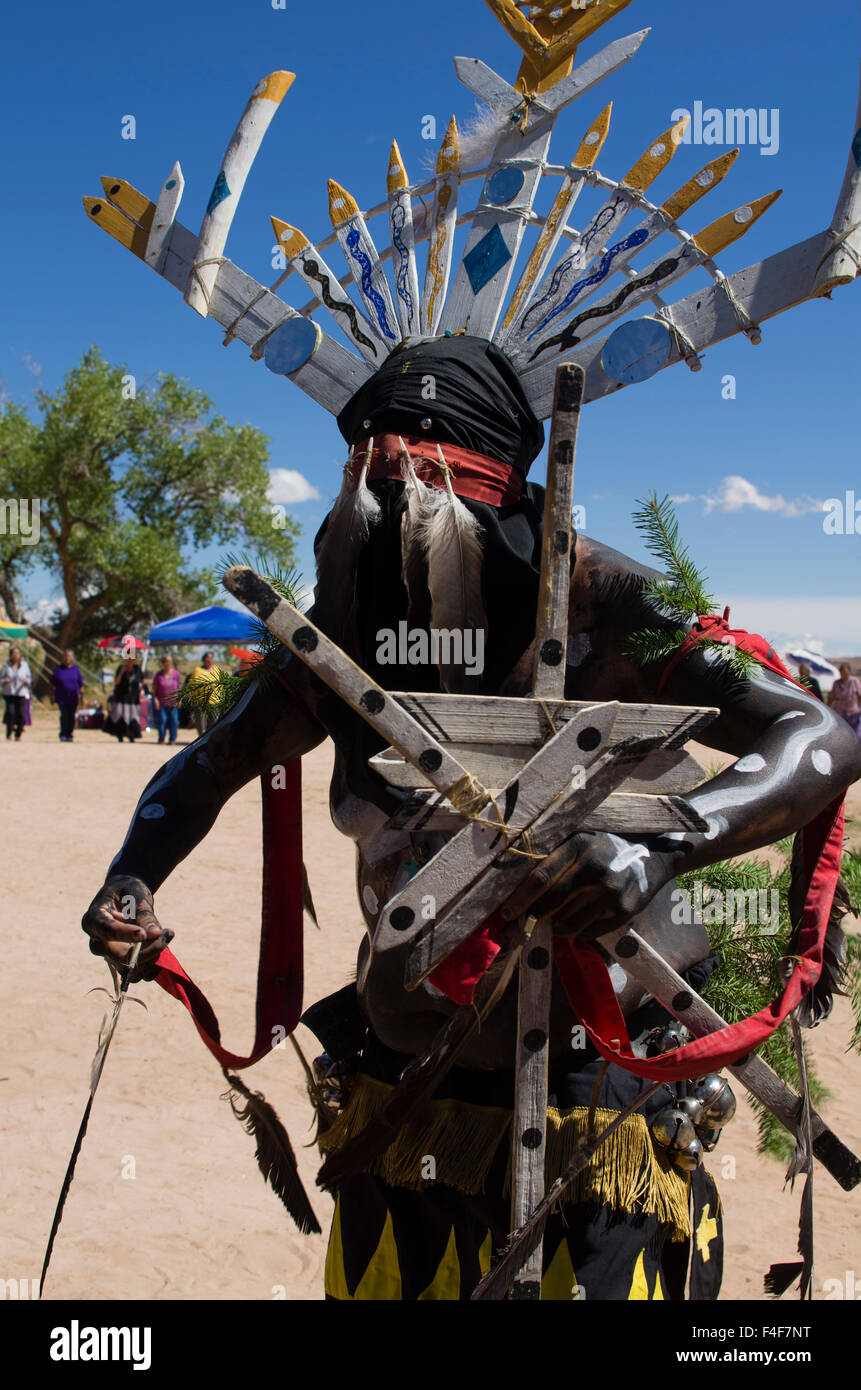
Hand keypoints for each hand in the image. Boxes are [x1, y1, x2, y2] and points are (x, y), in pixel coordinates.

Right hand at [81, 875, 172, 979]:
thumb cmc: (128, 891)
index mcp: (93, 920)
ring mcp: (108, 955)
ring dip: (152, 957)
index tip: (144, 934)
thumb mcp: (136, 896)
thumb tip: (156, 934)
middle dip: (147, 948)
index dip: (125, 934)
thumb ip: (145, 915)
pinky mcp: (120, 963)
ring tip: (167, 936)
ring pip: (129, 968)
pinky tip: (163, 946)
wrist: (125, 896)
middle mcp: (97, 942)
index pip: (107, 930)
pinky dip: (152, 965)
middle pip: (119, 955)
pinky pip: (136, 973)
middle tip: (168, 934)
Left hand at [501, 832, 668, 942]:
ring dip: (556, 928)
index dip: (520, 898)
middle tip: (521, 923)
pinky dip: (577, 932)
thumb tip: (518, 888)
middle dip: (532, 916)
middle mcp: (594, 868)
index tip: (507, 911)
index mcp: (578, 846)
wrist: (652, 857)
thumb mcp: (580, 842)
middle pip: (551, 902)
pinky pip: (588, 932)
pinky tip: (577, 923)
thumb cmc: (605, 849)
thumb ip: (555, 858)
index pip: (541, 877)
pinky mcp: (623, 911)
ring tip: (554, 923)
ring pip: (568, 923)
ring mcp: (610, 891)